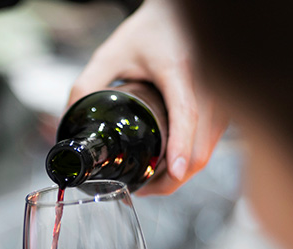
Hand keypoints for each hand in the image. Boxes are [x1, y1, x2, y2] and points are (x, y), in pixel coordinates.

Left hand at [68, 0, 227, 194]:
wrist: (183, 15)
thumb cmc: (150, 30)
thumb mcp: (110, 53)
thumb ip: (86, 85)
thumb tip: (67, 122)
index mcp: (180, 70)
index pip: (187, 113)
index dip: (181, 146)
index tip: (175, 172)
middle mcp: (209, 84)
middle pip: (202, 144)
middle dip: (174, 177)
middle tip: (140, 187)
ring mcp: (222, 97)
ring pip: (210, 149)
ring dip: (184, 172)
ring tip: (151, 179)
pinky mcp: (225, 106)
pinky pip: (213, 142)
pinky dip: (194, 158)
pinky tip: (172, 163)